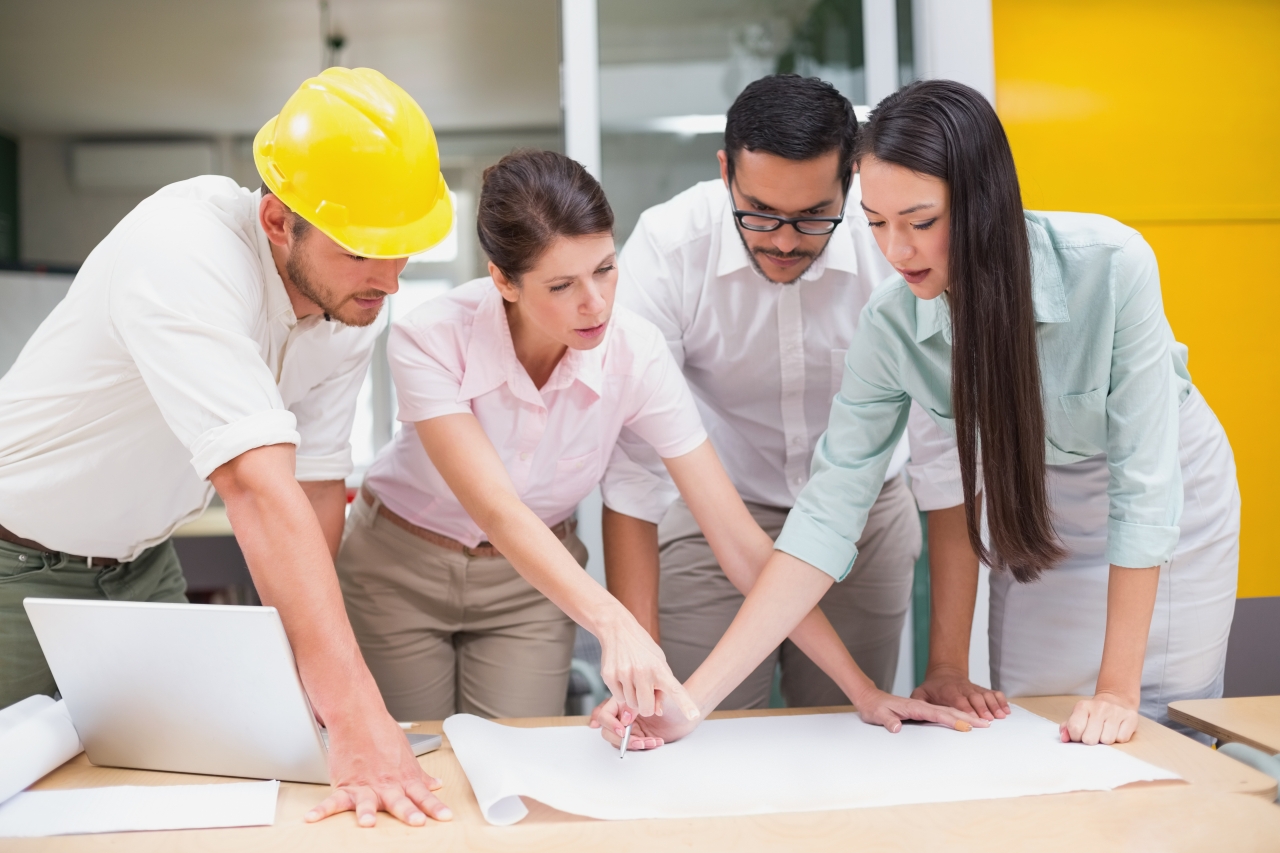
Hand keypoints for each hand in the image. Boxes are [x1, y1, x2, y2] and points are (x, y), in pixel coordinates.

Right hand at [305, 711, 452, 826]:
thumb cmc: (382, 736)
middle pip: (399, 801)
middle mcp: (386, 784)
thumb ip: (419, 776)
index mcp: (403, 779)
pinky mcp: (345, 784)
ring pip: (367, 802)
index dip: (434, 807)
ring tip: (367, 823)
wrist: (359, 717)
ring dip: (367, 812)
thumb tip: (435, 785)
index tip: (446, 817)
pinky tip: (312, 819)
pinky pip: (333, 800)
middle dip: (408, 812)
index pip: (423, 795)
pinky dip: (321, 810)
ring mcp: (365, 785)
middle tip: (417, 822)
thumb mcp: (406, 757)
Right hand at [589, 696, 699, 749]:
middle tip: (637, 741)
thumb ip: (641, 702)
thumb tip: (627, 716)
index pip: (605, 713)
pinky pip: (632, 745)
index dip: (612, 723)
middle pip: (607, 730)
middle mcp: (623, 713)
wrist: (686, 712)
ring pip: (618, 741)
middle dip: (621, 739)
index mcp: (623, 699)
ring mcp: (629, 726)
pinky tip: (656, 741)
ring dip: (633, 744)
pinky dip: (642, 746)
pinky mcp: (637, 736)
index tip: (624, 729)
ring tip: (650, 741)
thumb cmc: (675, 698)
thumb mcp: (662, 694)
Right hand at [595, 612, 700, 720]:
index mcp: (659, 668)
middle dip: (646, 706)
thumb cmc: (642, 649)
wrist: (618, 630)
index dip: (685, 704)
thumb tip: (658, 711)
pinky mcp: (609, 676)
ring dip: (633, 698)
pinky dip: (621, 693)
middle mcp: (642, 671)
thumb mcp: (659, 663)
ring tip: (632, 680)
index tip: (694, 715)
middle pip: (646, 709)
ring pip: (631, 705)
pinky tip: (622, 677)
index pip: (675, 690)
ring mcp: (624, 674)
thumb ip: (662, 688)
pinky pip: (618, 698)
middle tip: (645, 693)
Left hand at [855, 687, 987, 732]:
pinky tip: (969, 720)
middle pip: (949, 711)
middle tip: (986, 725)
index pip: (936, 714)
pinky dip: (959, 715)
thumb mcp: (877, 715)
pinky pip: (944, 713)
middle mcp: (922, 705)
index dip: (952, 720)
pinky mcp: (924, 710)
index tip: (967, 726)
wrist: (870, 698)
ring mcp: (924, 707)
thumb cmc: (874, 708)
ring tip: (985, 723)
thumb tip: (896, 728)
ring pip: (949, 711)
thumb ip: (887, 721)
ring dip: (968, 715)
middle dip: (968, 717)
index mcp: (914, 707)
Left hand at [912, 668, 1010, 720]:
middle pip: (974, 698)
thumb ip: (917, 701)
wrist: (945, 673)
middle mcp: (963, 689)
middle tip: (989, 720)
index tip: (971, 718)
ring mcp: (974, 689)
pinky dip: (1001, 700)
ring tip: (1001, 716)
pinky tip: (1006, 710)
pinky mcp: (982, 690)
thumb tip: (913, 711)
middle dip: (982, 709)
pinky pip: (994, 693)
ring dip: (994, 705)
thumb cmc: (933, 688)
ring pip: (986, 695)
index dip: (965, 709)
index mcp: (948, 691)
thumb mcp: (920, 693)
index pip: (958, 700)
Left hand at [1060, 691, 1139, 744]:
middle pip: (1090, 739)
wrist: (1116, 699)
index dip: (1076, 737)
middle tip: (1093, 734)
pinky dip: (1118, 738)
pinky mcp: (1131, 717)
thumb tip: (1064, 738)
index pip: (1074, 729)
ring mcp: (1116, 712)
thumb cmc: (1093, 713)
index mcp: (1083, 706)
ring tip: (1105, 731)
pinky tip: (1116, 730)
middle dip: (1091, 740)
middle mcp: (1099, 707)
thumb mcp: (1078, 716)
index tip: (1079, 736)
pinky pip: (1122, 739)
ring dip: (1105, 740)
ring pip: (1107, 740)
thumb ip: (1068, 728)